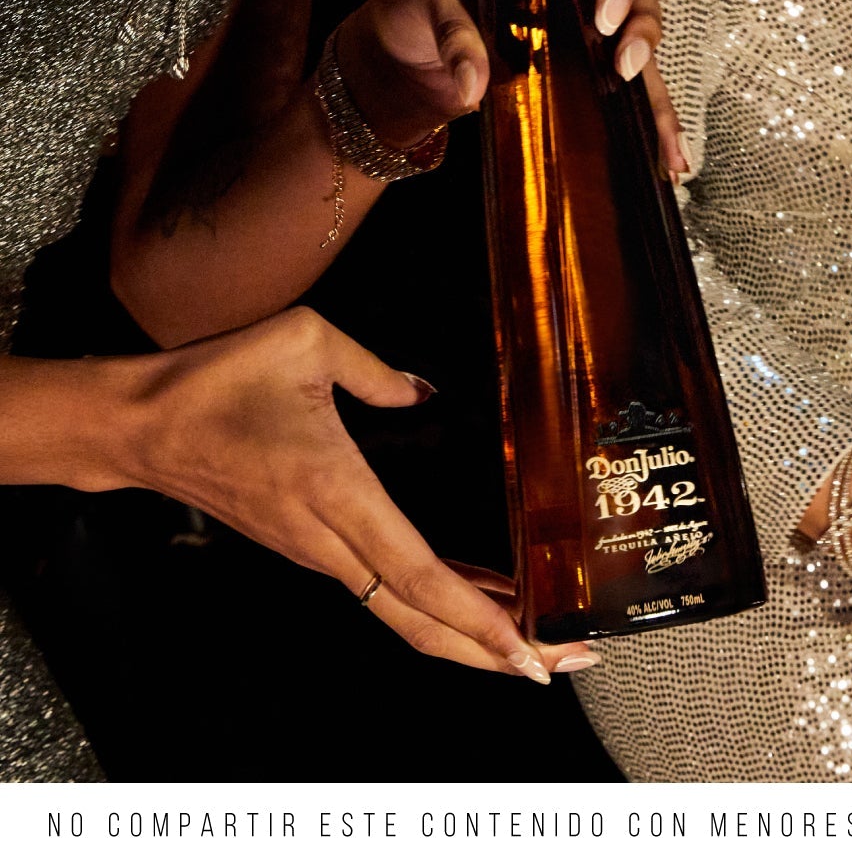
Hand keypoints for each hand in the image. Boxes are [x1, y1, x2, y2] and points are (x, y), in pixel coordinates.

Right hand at [107, 306, 597, 679]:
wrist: (136, 425)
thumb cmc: (214, 381)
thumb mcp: (304, 340)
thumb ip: (375, 367)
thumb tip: (423, 390)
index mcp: (335, 491)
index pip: (417, 573)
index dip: (476, 619)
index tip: (525, 649)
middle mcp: (328, 538)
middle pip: (419, 617)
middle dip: (493, 652)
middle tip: (562, 664)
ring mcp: (315, 549)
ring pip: (402, 610)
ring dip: (468, 633)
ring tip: (533, 641)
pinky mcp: (306, 545)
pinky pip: (383, 586)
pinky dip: (434, 603)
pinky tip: (476, 598)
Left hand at [335, 0, 685, 176]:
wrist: (404, 57)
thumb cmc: (421, 7)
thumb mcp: (428, 2)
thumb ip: (454, 32)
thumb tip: (474, 85)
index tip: (602, 11)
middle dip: (643, 28)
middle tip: (621, 64)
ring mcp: (591, 34)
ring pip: (645, 51)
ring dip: (658, 93)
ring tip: (664, 138)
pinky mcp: (587, 77)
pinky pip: (631, 96)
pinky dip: (652, 128)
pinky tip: (668, 160)